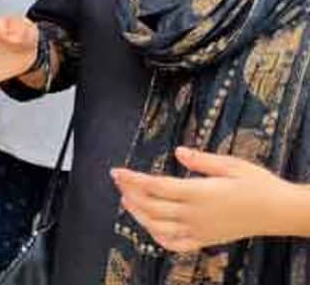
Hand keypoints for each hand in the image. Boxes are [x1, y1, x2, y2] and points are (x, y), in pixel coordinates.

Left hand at [112, 147, 304, 252]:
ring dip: (138, 215)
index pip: (156, 187)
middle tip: (118, 181)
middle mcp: (195, 214)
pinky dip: (158, 237)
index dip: (133, 180)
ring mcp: (199, 230)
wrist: (279, 211)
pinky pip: (175, 244)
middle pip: (152, 207)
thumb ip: (201, 160)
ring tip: (126, 200)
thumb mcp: (231, 164)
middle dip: (130, 193)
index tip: (117, 171)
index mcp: (199, 193)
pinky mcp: (205, 240)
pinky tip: (150, 227)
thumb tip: (178, 151)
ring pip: (158, 227)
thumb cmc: (257, 184)